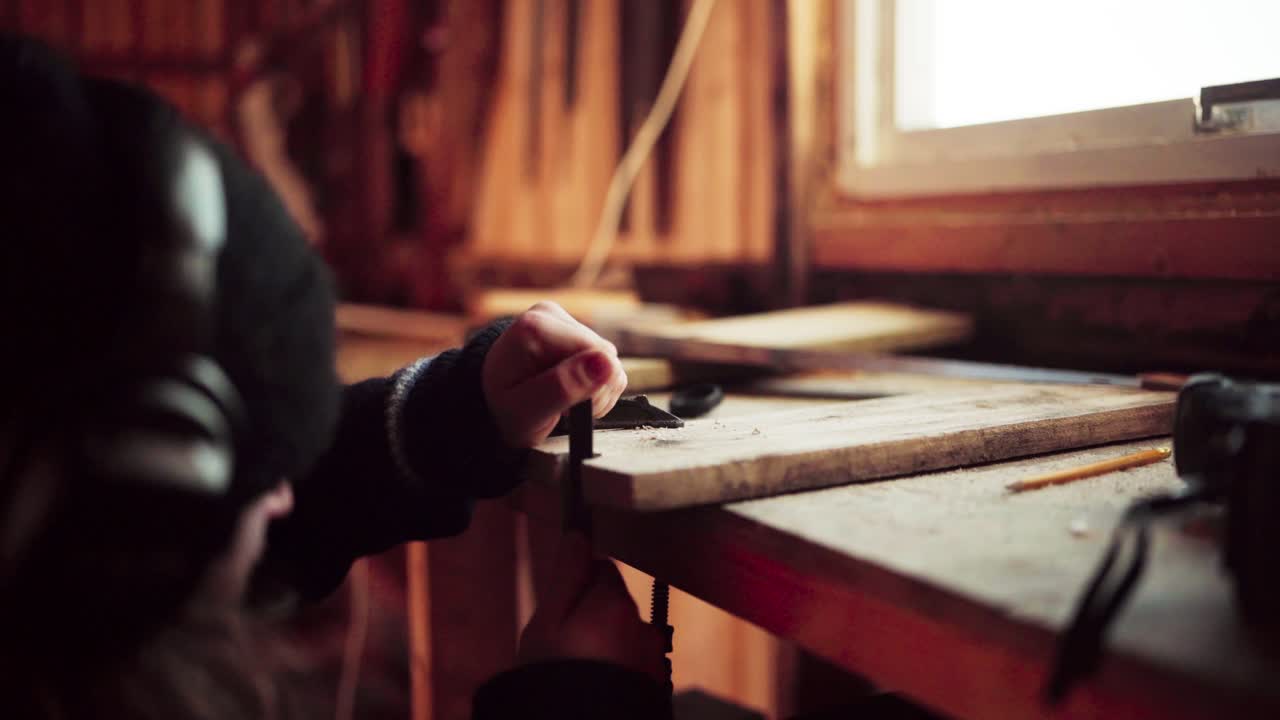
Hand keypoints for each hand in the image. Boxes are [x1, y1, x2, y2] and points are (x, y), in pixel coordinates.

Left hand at [482, 301, 626, 447]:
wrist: (486, 400)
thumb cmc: (502, 409)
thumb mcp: (527, 411)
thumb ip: (564, 387)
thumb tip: (606, 363)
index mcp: (535, 328)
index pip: (598, 355)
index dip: (594, 388)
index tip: (569, 408)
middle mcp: (549, 315)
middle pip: (606, 355)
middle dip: (594, 390)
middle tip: (564, 408)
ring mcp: (560, 319)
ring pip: (608, 357)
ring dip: (595, 388)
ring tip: (564, 401)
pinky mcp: (571, 329)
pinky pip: (603, 357)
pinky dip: (594, 381)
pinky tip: (571, 389)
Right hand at [517, 533, 666, 680]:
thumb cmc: (554, 681)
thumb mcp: (545, 625)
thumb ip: (566, 576)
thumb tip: (579, 535)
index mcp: (614, 604)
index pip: (602, 568)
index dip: (577, 583)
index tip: (559, 608)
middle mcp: (642, 626)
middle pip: (616, 602)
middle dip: (592, 615)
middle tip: (564, 646)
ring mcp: (652, 657)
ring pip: (625, 633)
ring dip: (606, 643)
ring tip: (580, 671)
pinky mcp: (654, 684)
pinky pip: (633, 661)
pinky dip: (618, 668)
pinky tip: (597, 685)